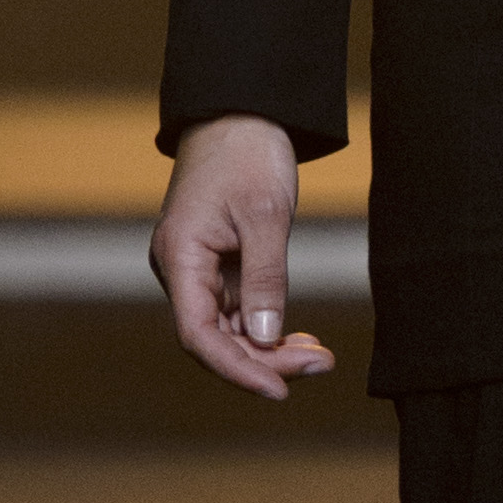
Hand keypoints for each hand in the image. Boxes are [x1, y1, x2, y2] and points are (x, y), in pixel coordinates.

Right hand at [150, 116, 337, 399]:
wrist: (240, 113)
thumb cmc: (248, 155)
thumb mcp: (266, 215)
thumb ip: (266, 279)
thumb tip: (267, 339)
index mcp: (180, 258)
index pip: (199, 335)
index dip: (238, 369)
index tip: (280, 389)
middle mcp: (181, 272)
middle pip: (215, 339)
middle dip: (266, 360)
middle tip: (322, 363)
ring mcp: (198, 271)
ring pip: (229, 330)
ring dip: (271, 348)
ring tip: (319, 355)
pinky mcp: (216, 266)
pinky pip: (238, 311)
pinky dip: (268, 327)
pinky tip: (301, 338)